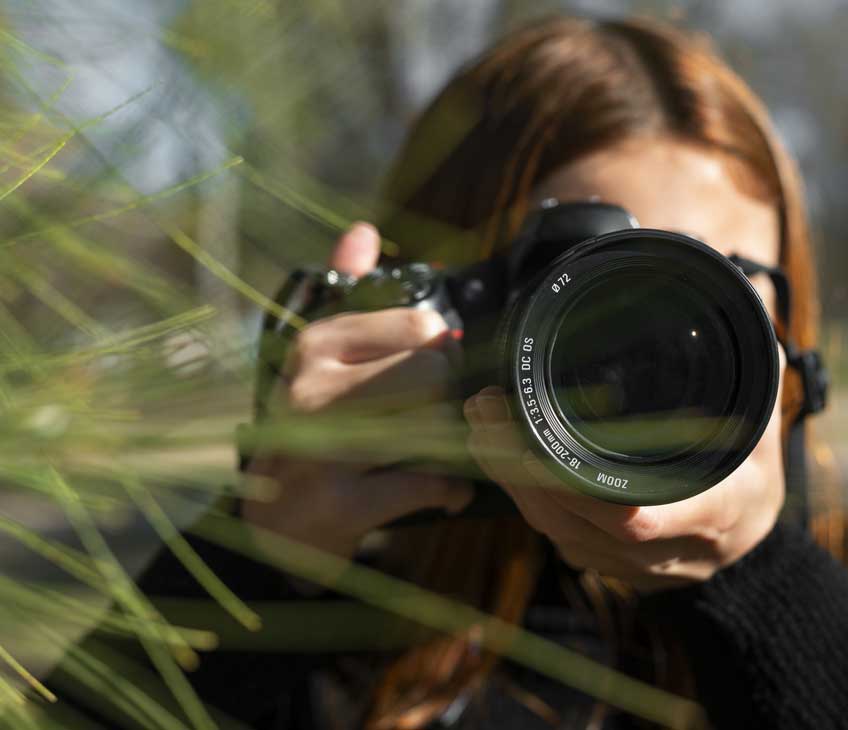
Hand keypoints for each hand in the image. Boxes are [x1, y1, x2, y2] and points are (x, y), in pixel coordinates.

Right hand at [243, 222, 472, 558]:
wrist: (267, 526)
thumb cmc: (306, 430)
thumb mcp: (317, 358)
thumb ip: (344, 289)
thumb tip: (364, 231)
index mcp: (314, 344)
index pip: (418, 326)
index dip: (442, 352)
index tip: (434, 373)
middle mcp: (311, 389)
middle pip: (434, 372)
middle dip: (449, 397)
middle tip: (439, 416)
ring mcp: (320, 449)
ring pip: (434, 424)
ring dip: (453, 443)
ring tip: (441, 451)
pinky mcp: (338, 505)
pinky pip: (428, 484)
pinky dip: (451, 490)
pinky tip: (446, 490)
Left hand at [463, 350, 785, 592]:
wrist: (745, 552)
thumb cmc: (751, 481)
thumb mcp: (761, 430)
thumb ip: (753, 376)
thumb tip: (742, 303)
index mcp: (710, 514)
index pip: (640, 517)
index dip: (583, 490)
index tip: (535, 448)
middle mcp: (663, 550)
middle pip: (575, 520)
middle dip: (521, 467)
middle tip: (485, 410)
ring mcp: (626, 564)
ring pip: (554, 527)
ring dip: (508, 476)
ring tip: (479, 420)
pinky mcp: (600, 563)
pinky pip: (550, 531)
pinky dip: (520, 491)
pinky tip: (496, 453)